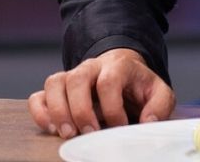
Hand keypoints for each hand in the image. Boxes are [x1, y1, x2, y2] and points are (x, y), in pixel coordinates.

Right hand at [27, 47, 175, 136]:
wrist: (124, 73)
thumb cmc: (138, 86)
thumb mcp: (159, 92)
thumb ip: (160, 105)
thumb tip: (148, 122)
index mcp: (118, 66)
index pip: (109, 81)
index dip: (112, 107)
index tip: (119, 127)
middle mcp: (92, 67)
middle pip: (77, 79)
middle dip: (81, 109)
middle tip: (89, 132)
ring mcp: (72, 76)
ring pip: (54, 83)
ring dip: (58, 111)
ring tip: (68, 134)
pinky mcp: (59, 90)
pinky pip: (39, 95)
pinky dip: (41, 112)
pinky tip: (51, 128)